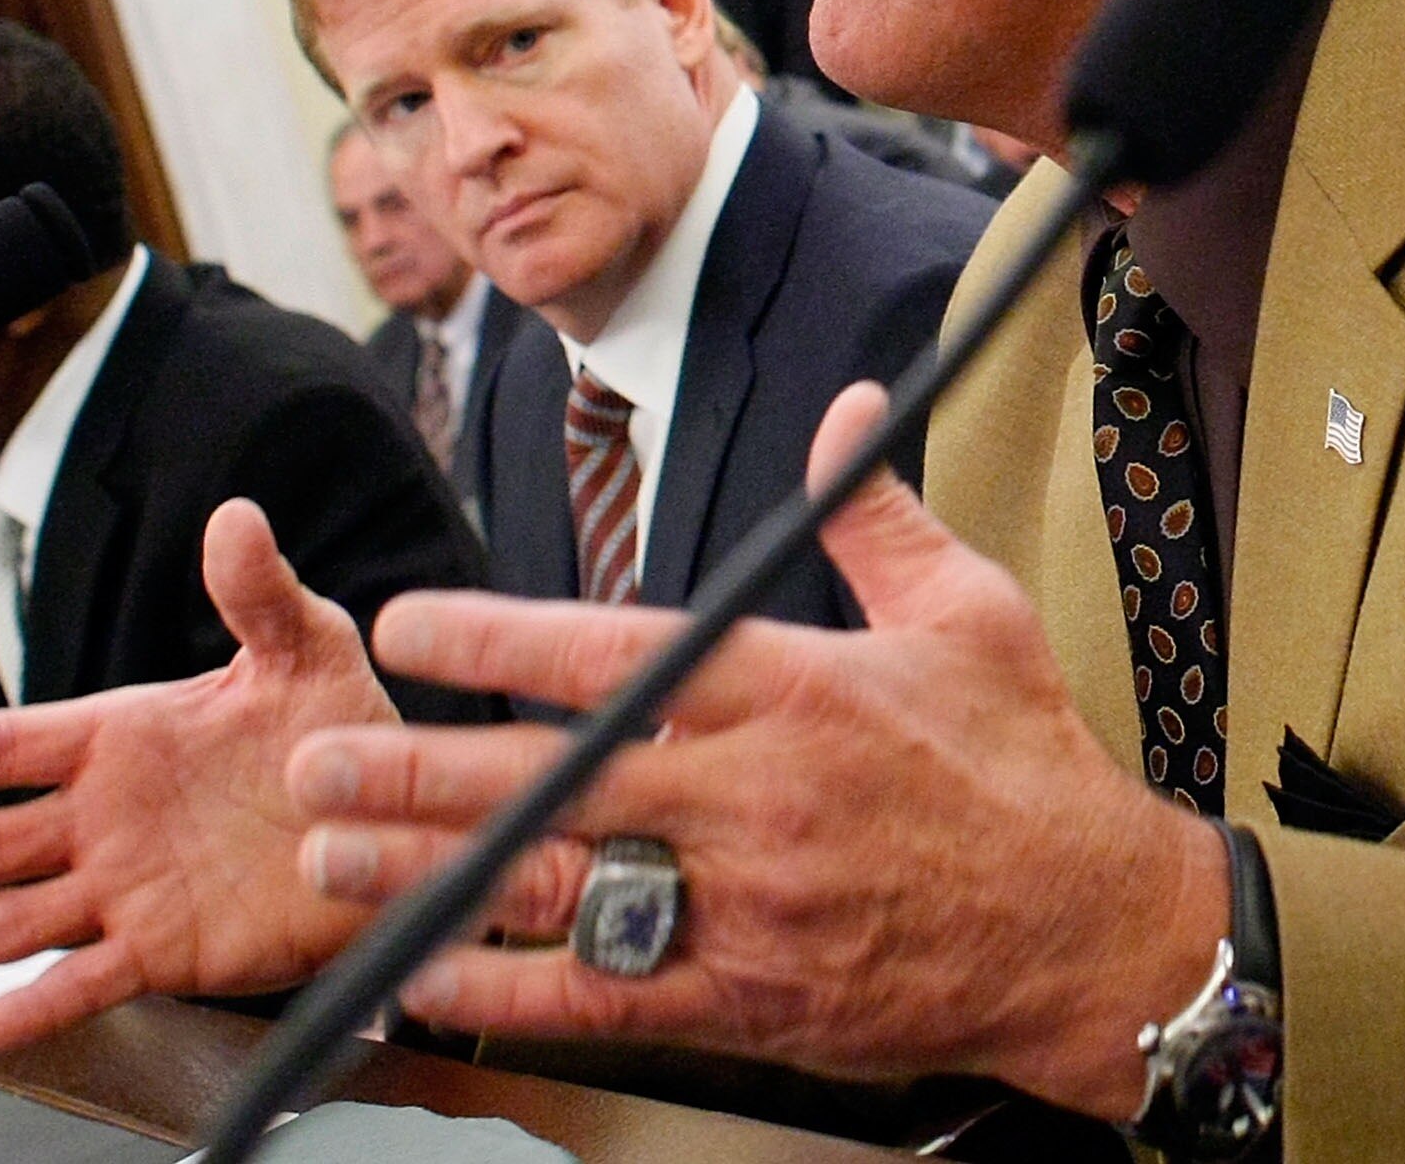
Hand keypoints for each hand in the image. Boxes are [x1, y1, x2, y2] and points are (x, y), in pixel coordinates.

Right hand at [0, 499, 396, 1049]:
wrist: (397, 820)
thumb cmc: (341, 725)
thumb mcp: (307, 649)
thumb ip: (260, 593)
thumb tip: (235, 517)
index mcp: (124, 739)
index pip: (16, 744)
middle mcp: (108, 817)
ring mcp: (128, 887)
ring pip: (23, 919)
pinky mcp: (165, 949)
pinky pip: (88, 981)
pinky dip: (36, 1006)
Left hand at [288, 384, 1228, 1121]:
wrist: (1089, 931)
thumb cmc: (1029, 767)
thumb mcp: (970, 613)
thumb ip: (878, 514)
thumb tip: (851, 407)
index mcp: (793, 687)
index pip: (612, 654)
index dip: (495, 639)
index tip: (408, 625)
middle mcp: (753, 794)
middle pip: (550, 776)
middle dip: (416, 769)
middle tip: (314, 762)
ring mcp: (744, 903)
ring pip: (555, 886)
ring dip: (429, 876)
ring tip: (332, 863)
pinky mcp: (748, 997)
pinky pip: (600, 998)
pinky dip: (504, 994)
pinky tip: (426, 981)